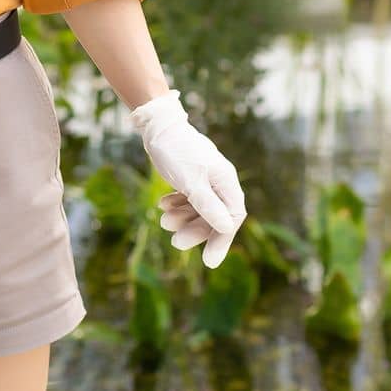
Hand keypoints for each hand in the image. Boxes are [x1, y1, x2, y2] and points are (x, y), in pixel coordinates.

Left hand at [131, 91, 246, 267]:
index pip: (232, 218)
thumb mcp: (191, 181)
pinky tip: (162, 205)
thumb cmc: (177, 152)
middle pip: (214, 217)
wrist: (158, 128)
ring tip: (163, 220)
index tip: (208, 262)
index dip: (221, 241)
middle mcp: (219, 183)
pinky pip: (188, 200)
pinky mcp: (191, 178)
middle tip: (175, 242)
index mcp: (226, 182)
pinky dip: (176, 206)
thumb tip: (228, 228)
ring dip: (182, 219)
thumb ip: (208, 205)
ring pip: (199, 210)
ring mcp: (205, 181)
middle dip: (195, 231)